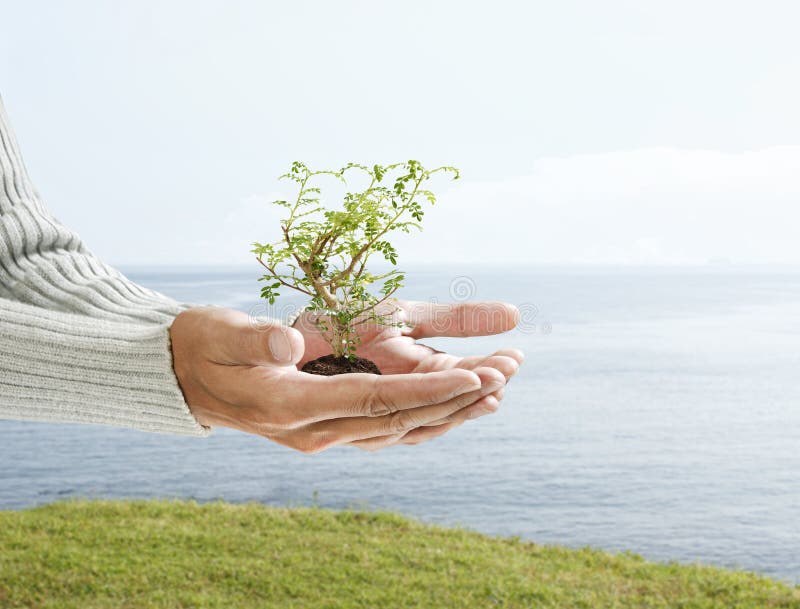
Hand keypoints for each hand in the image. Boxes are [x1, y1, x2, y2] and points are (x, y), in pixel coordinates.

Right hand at [170, 306, 498, 452]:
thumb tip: (291, 341)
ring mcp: (317, 436)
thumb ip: (257, 338)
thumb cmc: (204, 345)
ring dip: (444, 415)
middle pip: (394, 421)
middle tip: (501, 379)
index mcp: (288, 405)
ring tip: (493, 395)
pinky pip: (382, 430)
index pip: (371, 401)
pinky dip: (421, 419)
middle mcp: (309, 431)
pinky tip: (450, 408)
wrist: (183, 376)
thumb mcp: (222, 332)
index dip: (425, 392)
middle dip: (450, 402)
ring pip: (394, 432)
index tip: (472, 377)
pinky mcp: (323, 431)